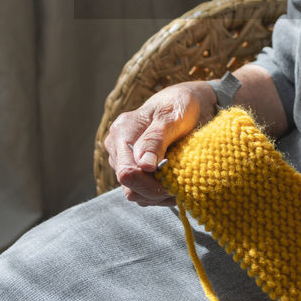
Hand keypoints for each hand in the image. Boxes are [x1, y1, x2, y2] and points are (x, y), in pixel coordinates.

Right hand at [104, 81, 215, 205]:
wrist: (184, 104)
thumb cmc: (180, 106)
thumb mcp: (172, 117)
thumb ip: (156, 139)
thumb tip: (144, 165)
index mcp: (122, 132)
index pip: (127, 172)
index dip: (150, 183)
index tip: (174, 181)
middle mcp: (117, 149)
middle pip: (130, 187)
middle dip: (156, 191)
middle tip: (180, 185)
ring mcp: (123, 161)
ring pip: (136, 194)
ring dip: (159, 195)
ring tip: (180, 184)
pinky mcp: (134, 171)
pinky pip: (143, 194)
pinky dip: (160, 195)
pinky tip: (175, 185)